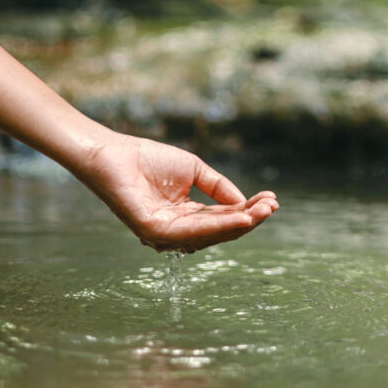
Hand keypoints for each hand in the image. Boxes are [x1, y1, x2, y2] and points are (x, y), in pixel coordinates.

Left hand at [78, 134, 278, 252]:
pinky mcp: (154, 232)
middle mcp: (178, 232)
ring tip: (263, 211)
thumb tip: (244, 203)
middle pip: (221, 230)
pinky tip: (241, 217)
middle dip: (250, 219)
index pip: (223, 218)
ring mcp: (165, 235)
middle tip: (273, 206)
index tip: (272, 200)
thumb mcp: (195, 171)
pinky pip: (193, 232)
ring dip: (241, 224)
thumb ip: (219, 188)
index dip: (248, 210)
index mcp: (187, 217)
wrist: (114, 152)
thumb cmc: (149, 160)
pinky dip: (220, 226)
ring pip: (211, 234)